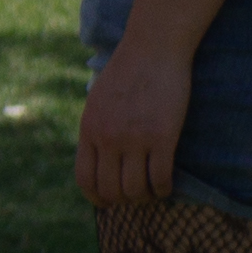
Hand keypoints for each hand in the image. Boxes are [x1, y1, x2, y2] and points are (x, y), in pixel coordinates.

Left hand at [77, 39, 190, 208]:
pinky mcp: (162, 138)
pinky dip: (164, 190)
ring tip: (151, 193)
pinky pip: (161, 178)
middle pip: (110, 189)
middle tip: (135, 197)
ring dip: (145, 197)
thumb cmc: (127, 73)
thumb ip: (97, 129)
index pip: (85, 177)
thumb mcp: (98, 102)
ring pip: (136, 189)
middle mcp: (108, 138)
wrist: (152, 49)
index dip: (95, 197)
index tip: (106, 202)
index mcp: (89, 129)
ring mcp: (135, 139)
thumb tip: (99, 158)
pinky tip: (167, 187)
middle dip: (122, 201)